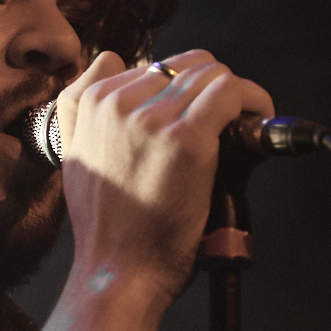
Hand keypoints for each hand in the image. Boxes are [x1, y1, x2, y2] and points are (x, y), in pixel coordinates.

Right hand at [53, 49, 273, 301]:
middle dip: (211, 87)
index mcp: (89, 105)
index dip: (181, 87)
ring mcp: (150, 121)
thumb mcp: (73, 156)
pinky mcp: (186, 139)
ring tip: (243, 124)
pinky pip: (231, 93)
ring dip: (237, 95)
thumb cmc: (105, 226)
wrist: (117, 270)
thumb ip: (80, 107)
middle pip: (186, 64)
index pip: (152, 66)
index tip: (195, 111)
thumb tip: (109, 60)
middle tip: (225, 119)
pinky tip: (257, 121)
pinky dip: (254, 102)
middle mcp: (116, 105)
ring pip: (212, 73)